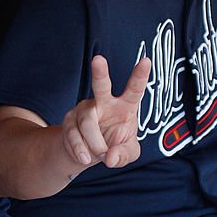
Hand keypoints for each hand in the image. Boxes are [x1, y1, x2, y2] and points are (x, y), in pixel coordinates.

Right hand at [61, 54, 150, 169]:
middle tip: (98, 59)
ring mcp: (85, 109)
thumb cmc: (114, 147)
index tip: (146, 60)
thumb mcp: (127, 154)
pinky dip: (81, 150)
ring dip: (95, 143)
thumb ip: (124, 155)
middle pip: (101, 85)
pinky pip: (73, 134)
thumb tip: (110, 157)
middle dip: (100, 73)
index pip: (134, 89)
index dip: (140, 76)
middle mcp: (104, 102)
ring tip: (100, 154)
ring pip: (87, 123)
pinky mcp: (69, 119)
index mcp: (125, 106)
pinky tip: (85, 157)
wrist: (89, 154)